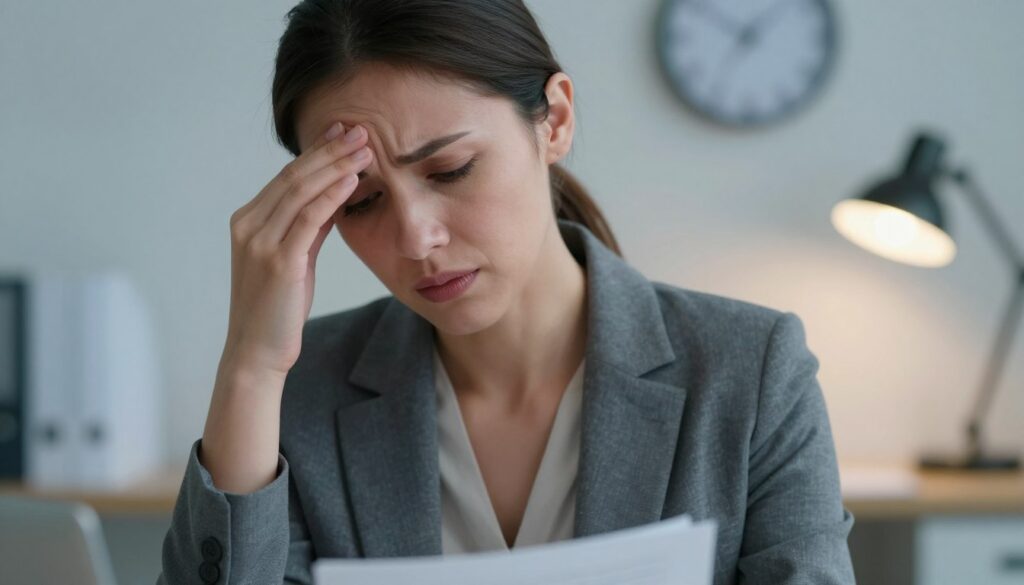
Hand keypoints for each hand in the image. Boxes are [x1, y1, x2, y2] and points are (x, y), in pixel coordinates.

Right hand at [220, 121, 373, 376]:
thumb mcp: (294, 258)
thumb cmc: (278, 308)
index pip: (286, 176)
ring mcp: (260, 243)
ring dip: (336, 165)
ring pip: (300, 191)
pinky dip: (331, 195)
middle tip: (361, 129)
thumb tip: (336, 197)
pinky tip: (352, 179)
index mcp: (248, 221)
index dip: (317, 151)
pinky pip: (308, 219)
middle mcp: (248, 226)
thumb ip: (309, 228)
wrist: (257, 352)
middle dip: (330, 149)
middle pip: (294, 176)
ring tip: (365, 146)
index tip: (343, 131)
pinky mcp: (279, 262)